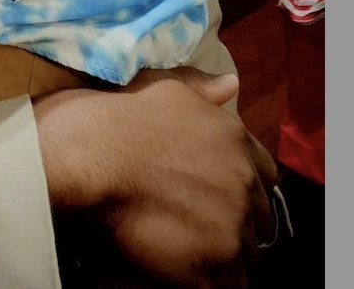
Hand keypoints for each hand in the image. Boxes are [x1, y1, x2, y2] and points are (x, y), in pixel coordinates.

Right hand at [33, 68, 277, 288]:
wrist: (89, 159)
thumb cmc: (114, 120)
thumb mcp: (161, 88)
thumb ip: (200, 89)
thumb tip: (231, 85)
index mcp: (233, 139)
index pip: (264, 174)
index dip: (242, 187)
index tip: (218, 196)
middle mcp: (242, 180)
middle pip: (259, 217)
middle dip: (236, 223)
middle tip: (198, 228)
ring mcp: (233, 224)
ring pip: (247, 254)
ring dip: (223, 255)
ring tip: (187, 252)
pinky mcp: (216, 262)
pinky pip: (231, 285)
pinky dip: (211, 282)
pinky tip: (184, 273)